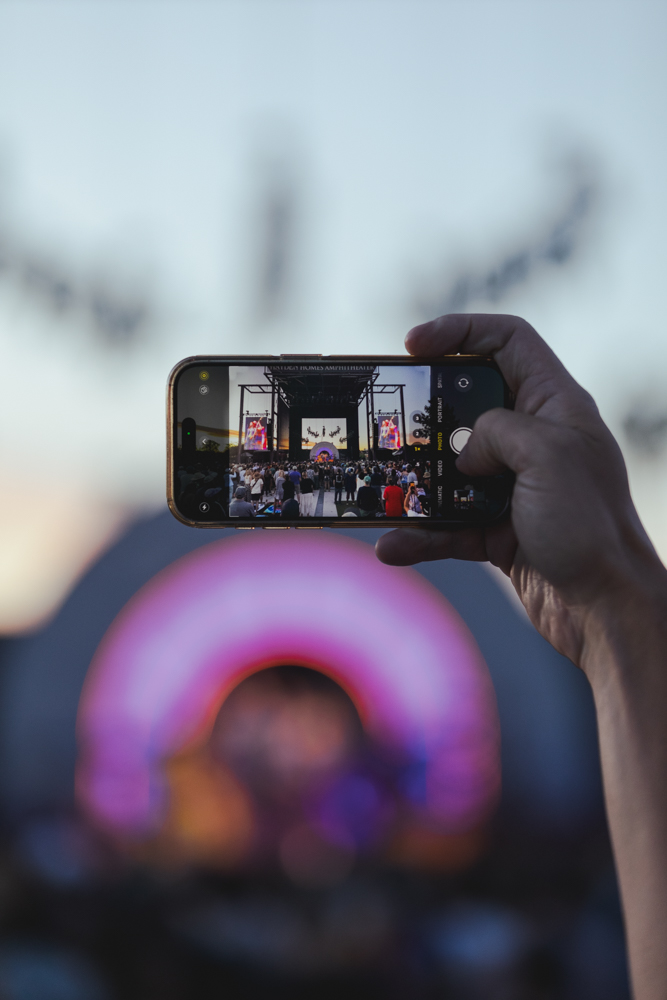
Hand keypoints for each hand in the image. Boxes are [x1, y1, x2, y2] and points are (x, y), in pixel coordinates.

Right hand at [376, 314, 659, 665]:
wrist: (604, 610)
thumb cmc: (590, 526)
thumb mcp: (547, 456)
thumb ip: (496, 430)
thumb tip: (463, 451)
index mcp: (556, 406)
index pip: (508, 342)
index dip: (461, 330)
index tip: (413, 344)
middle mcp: (535, 440)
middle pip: (468, 404)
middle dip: (426, 414)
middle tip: (391, 421)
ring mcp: (514, 486)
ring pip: (450, 470)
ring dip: (415, 483)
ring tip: (382, 492)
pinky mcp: (497, 529)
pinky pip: (448, 523)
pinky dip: (421, 535)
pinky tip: (394, 546)